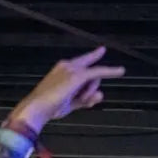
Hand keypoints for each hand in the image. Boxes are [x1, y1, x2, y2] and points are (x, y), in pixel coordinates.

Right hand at [8, 46, 123, 133]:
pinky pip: (98, 72)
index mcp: (61, 69)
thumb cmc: (49, 107)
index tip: (102, 49)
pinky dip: (110, 72)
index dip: (93, 56)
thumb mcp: (70, 103)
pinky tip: (121, 71)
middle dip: (90, 89)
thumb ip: (86, 99)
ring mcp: (72, 69)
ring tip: (77, 102)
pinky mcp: (78, 75)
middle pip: (91, 72)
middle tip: (80, 99)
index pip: (82, 63)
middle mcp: (67, 65)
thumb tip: (101, 94)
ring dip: (89, 94)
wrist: (37, 108)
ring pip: (94, 79)